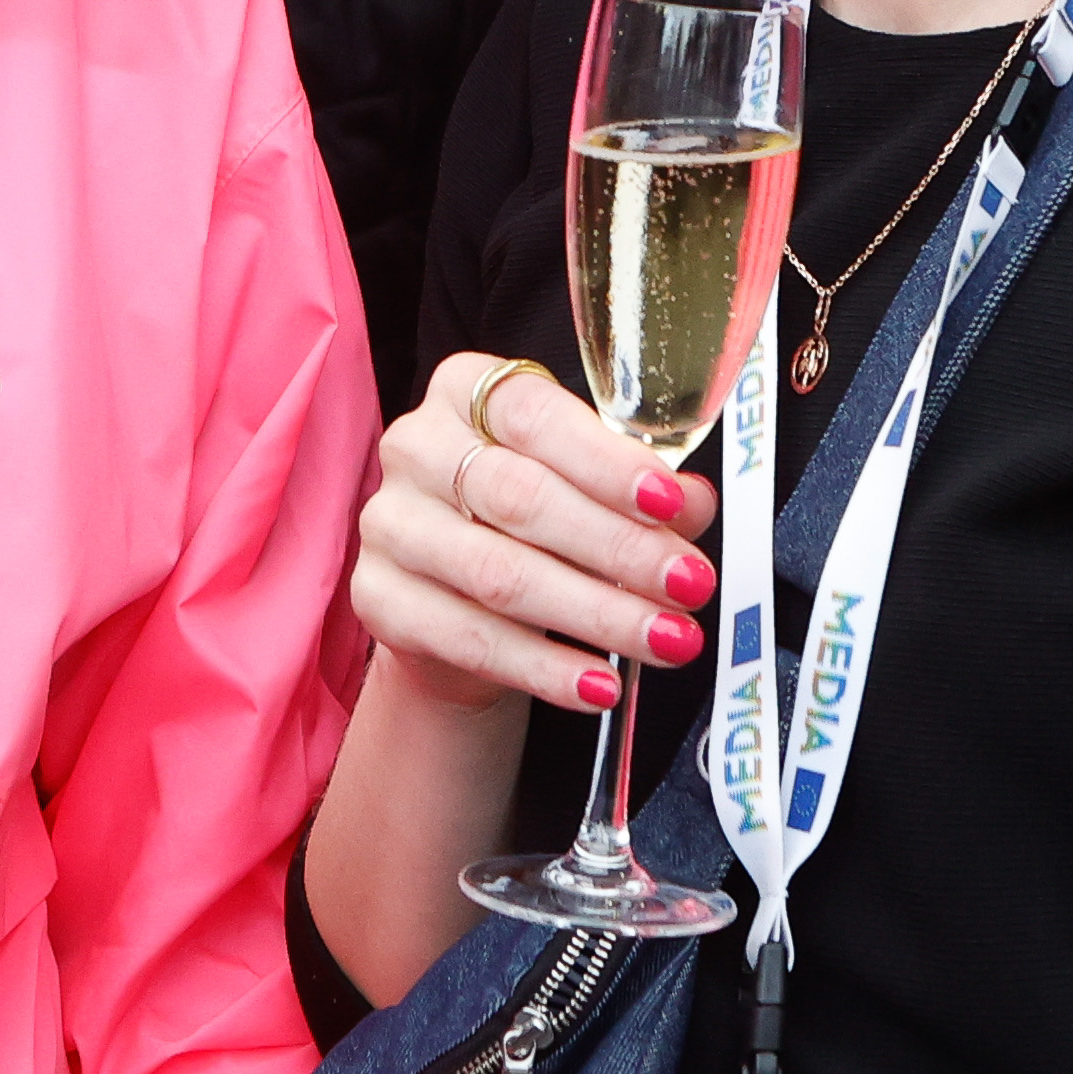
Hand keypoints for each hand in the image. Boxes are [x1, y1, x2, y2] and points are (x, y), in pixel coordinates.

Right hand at [348, 352, 716, 721]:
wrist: (458, 595)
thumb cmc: (534, 519)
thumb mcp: (591, 487)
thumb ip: (643, 488)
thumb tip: (693, 505)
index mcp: (467, 390)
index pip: (537, 418)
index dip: (608, 462)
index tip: (674, 504)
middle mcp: (416, 446)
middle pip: (520, 498)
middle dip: (618, 548)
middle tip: (689, 584)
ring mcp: (389, 523)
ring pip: (500, 574)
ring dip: (596, 613)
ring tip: (666, 640)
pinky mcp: (379, 598)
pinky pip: (471, 639)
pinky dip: (544, 667)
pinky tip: (599, 683)